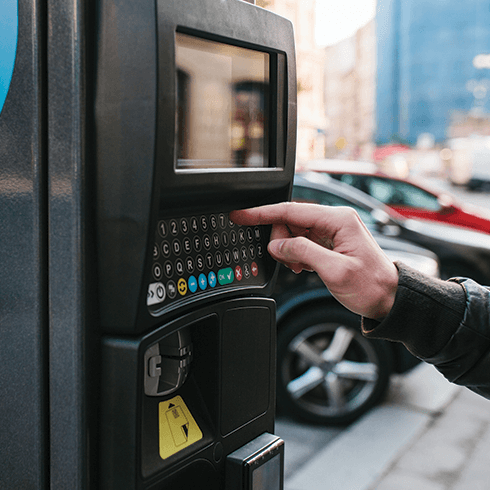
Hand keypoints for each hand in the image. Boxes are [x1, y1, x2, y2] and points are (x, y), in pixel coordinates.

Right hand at [230, 202, 397, 319]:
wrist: (388, 299)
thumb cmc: (370, 285)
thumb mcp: (335, 270)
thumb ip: (303, 252)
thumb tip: (277, 244)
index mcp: (338, 219)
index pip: (291, 211)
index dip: (262, 213)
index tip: (241, 215)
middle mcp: (335, 220)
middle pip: (290, 220)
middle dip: (279, 239)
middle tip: (284, 260)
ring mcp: (332, 231)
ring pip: (294, 232)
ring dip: (288, 249)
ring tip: (296, 266)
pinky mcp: (330, 242)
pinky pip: (302, 242)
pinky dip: (295, 254)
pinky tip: (301, 267)